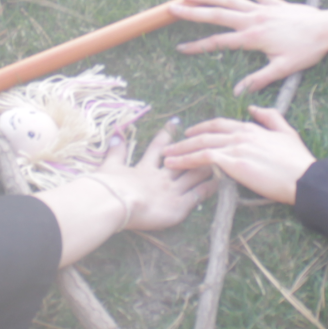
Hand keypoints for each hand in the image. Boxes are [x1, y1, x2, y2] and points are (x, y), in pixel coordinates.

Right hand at [92, 122, 214, 232]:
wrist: (113, 203)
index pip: (158, 148)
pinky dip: (209, 188)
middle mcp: (161, 177)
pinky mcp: (178, 206)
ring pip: (194, 176)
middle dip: (195, 150)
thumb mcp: (109, 166)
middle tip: (208, 141)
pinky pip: (198, 195)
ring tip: (219, 160)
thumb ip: (115, 151)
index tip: (176, 122)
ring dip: (206, 168)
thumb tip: (116, 133)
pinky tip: (219, 183)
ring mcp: (171, 191)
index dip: (167, 135)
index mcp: (144, 169)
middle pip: (183, 161)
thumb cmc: (108, 187)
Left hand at [164, 109, 317, 205]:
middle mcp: (241, 134)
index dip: (203, 127)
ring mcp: (236, 147)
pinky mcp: (234, 163)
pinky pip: (204, 158)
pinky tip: (175, 164)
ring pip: (201, 145)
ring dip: (181, 150)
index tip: (190, 133)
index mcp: (252, 128)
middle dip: (185, 140)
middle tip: (170, 145)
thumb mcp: (287, 132)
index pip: (221, 124)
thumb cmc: (298, 161)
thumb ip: (270, 117)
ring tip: (165, 157)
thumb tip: (253, 107)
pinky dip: (187, 160)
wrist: (304, 178)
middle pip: (206, 133)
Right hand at [170, 0, 327, 94]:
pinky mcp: (272, 0)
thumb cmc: (306, 51)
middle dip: (193, 12)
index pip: (218, 42)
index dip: (198, 46)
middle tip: (173, 9)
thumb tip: (238, 91)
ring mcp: (261, 7)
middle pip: (217, 14)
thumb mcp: (282, 70)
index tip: (181, 47)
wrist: (327, 29)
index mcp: (252, 38)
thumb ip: (258, 80)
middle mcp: (253, 20)